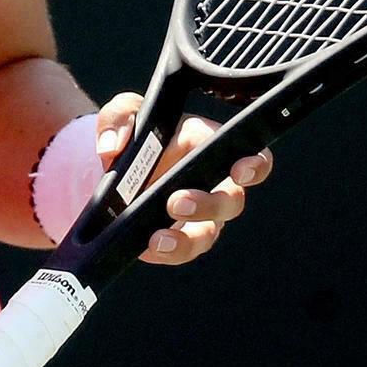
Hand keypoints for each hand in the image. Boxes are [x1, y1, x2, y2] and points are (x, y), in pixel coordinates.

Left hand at [94, 91, 275, 266]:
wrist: (113, 171)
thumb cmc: (133, 135)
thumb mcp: (122, 114)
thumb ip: (119, 118)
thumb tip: (111, 146)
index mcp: (208, 144)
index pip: (250, 154)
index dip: (255, 164)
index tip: (240, 170)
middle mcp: (213, 181)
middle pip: (231, 200)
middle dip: (209, 204)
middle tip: (176, 202)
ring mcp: (199, 214)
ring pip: (208, 233)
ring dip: (186, 239)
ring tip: (158, 239)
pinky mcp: (180, 237)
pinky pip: (182, 251)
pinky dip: (165, 252)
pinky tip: (145, 247)